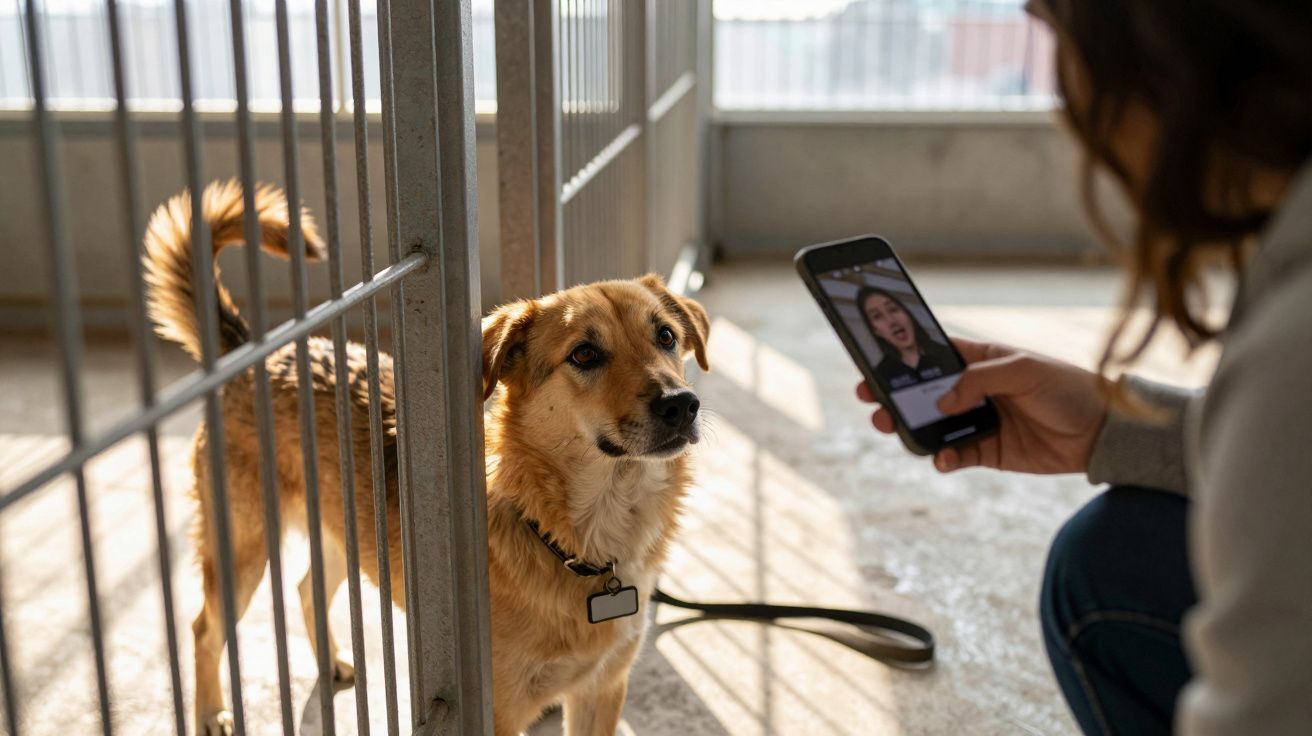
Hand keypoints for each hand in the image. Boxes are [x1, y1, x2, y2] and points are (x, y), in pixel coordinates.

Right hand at [856, 337, 1108, 474]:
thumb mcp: (1024, 370)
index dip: (904, 358)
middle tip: (872, 402)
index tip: (876, 363)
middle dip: (895, 397)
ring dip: (911, 428)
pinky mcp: (987, 452)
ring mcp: (978, 422)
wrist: (1103, 433)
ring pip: (933, 426)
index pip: (935, 355)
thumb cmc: (1068, 388)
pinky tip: (942, 458)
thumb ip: (980, 380)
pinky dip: (943, 458)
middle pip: (924, 393)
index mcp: (981, 361)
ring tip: (893, 429)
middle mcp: (974, 391)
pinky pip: (955, 456)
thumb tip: (942, 400)